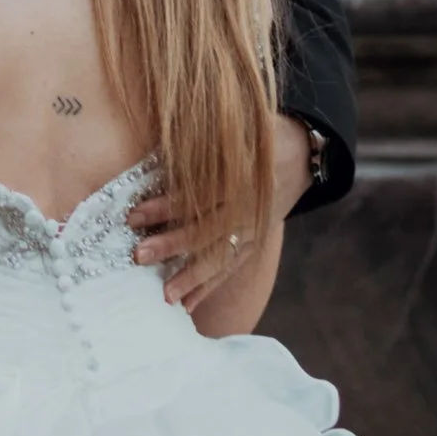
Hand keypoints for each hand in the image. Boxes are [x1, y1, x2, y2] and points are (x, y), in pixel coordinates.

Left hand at [130, 116, 312, 310]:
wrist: (301, 154)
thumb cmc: (258, 136)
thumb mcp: (236, 130)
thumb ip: (200, 144)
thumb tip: (154, 155)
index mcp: (243, 175)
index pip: (199, 195)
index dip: (166, 206)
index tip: (135, 215)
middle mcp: (250, 207)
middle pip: (208, 230)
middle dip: (173, 245)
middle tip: (140, 256)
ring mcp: (256, 230)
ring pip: (220, 256)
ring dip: (192, 277)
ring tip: (164, 295)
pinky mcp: (257, 243)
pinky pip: (232, 268)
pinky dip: (210, 286)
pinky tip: (189, 305)